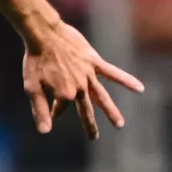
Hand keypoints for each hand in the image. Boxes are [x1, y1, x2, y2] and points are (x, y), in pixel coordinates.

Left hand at [21, 19, 143, 138]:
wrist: (44, 33)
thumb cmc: (35, 60)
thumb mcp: (32, 88)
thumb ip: (40, 110)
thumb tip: (45, 132)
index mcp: (65, 94)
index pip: (61, 107)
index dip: (55, 110)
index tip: (51, 110)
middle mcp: (79, 87)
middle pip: (86, 110)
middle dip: (89, 125)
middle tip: (94, 138)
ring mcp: (89, 75)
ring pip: (102, 97)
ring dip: (111, 112)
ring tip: (120, 125)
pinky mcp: (95, 62)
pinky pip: (113, 73)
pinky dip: (126, 80)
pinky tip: (139, 88)